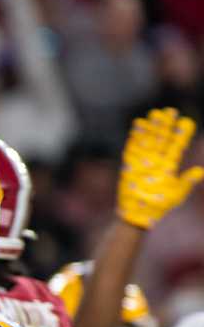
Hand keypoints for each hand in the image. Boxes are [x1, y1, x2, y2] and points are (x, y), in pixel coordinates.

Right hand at [117, 108, 203, 229]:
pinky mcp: (129, 165)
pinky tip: (138, 124)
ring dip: (151, 128)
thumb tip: (200, 171)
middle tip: (170, 111)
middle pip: (162, 139)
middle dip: (165, 125)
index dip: (181, 134)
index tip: (186, 121)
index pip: (176, 145)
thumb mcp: (176, 194)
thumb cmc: (159, 206)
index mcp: (169, 165)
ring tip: (154, 114)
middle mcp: (156, 161)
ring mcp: (142, 162)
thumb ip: (187, 181)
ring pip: (147, 140)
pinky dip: (135, 137)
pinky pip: (132, 148)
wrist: (138, 215)